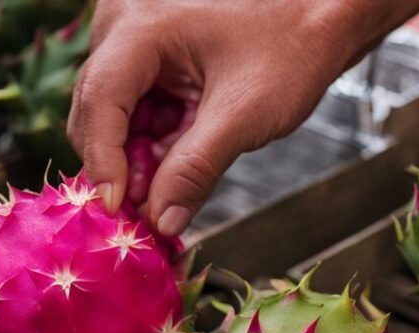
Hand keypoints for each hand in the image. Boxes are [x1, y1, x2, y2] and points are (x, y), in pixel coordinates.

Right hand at [68, 0, 418, 235]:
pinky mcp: (147, 59)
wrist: (321, 23)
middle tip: (148, 213)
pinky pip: (132, 111)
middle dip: (120, 166)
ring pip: (112, 117)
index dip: (103, 160)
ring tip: (170, 189)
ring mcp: (133, 41)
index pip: (99, 99)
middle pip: (97, 110)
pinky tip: (176, 162)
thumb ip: (197, 170)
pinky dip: (150, 145)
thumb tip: (160, 224)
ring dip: (136, 160)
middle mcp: (125, 26)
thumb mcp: (244, 116)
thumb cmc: (291, 52)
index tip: (118, 211)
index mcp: (143, 26)